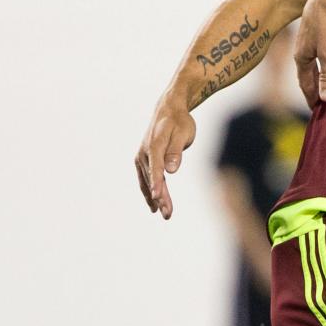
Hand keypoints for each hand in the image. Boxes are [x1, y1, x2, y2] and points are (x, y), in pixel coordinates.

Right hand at [135, 98, 196, 218]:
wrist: (168, 110)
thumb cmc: (179, 121)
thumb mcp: (183, 133)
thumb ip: (176, 151)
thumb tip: (172, 170)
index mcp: (154, 144)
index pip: (156, 167)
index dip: (157, 183)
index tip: (158, 198)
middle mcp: (144, 152)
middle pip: (153, 178)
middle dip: (160, 197)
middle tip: (168, 214)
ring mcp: (142, 156)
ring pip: (149, 181)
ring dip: (156, 198)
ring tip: (165, 214)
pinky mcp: (143, 160)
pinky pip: (146, 179)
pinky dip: (150, 192)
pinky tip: (154, 205)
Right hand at [295, 0, 325, 103]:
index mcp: (301, 57)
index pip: (304, 83)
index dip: (310, 96)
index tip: (315, 109)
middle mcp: (301, 50)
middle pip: (305, 74)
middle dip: (311, 88)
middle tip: (318, 102)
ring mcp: (306, 41)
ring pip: (310, 64)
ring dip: (315, 76)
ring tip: (321, 86)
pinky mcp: (314, 32)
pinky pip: (314, 54)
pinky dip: (318, 64)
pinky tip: (324, 63)